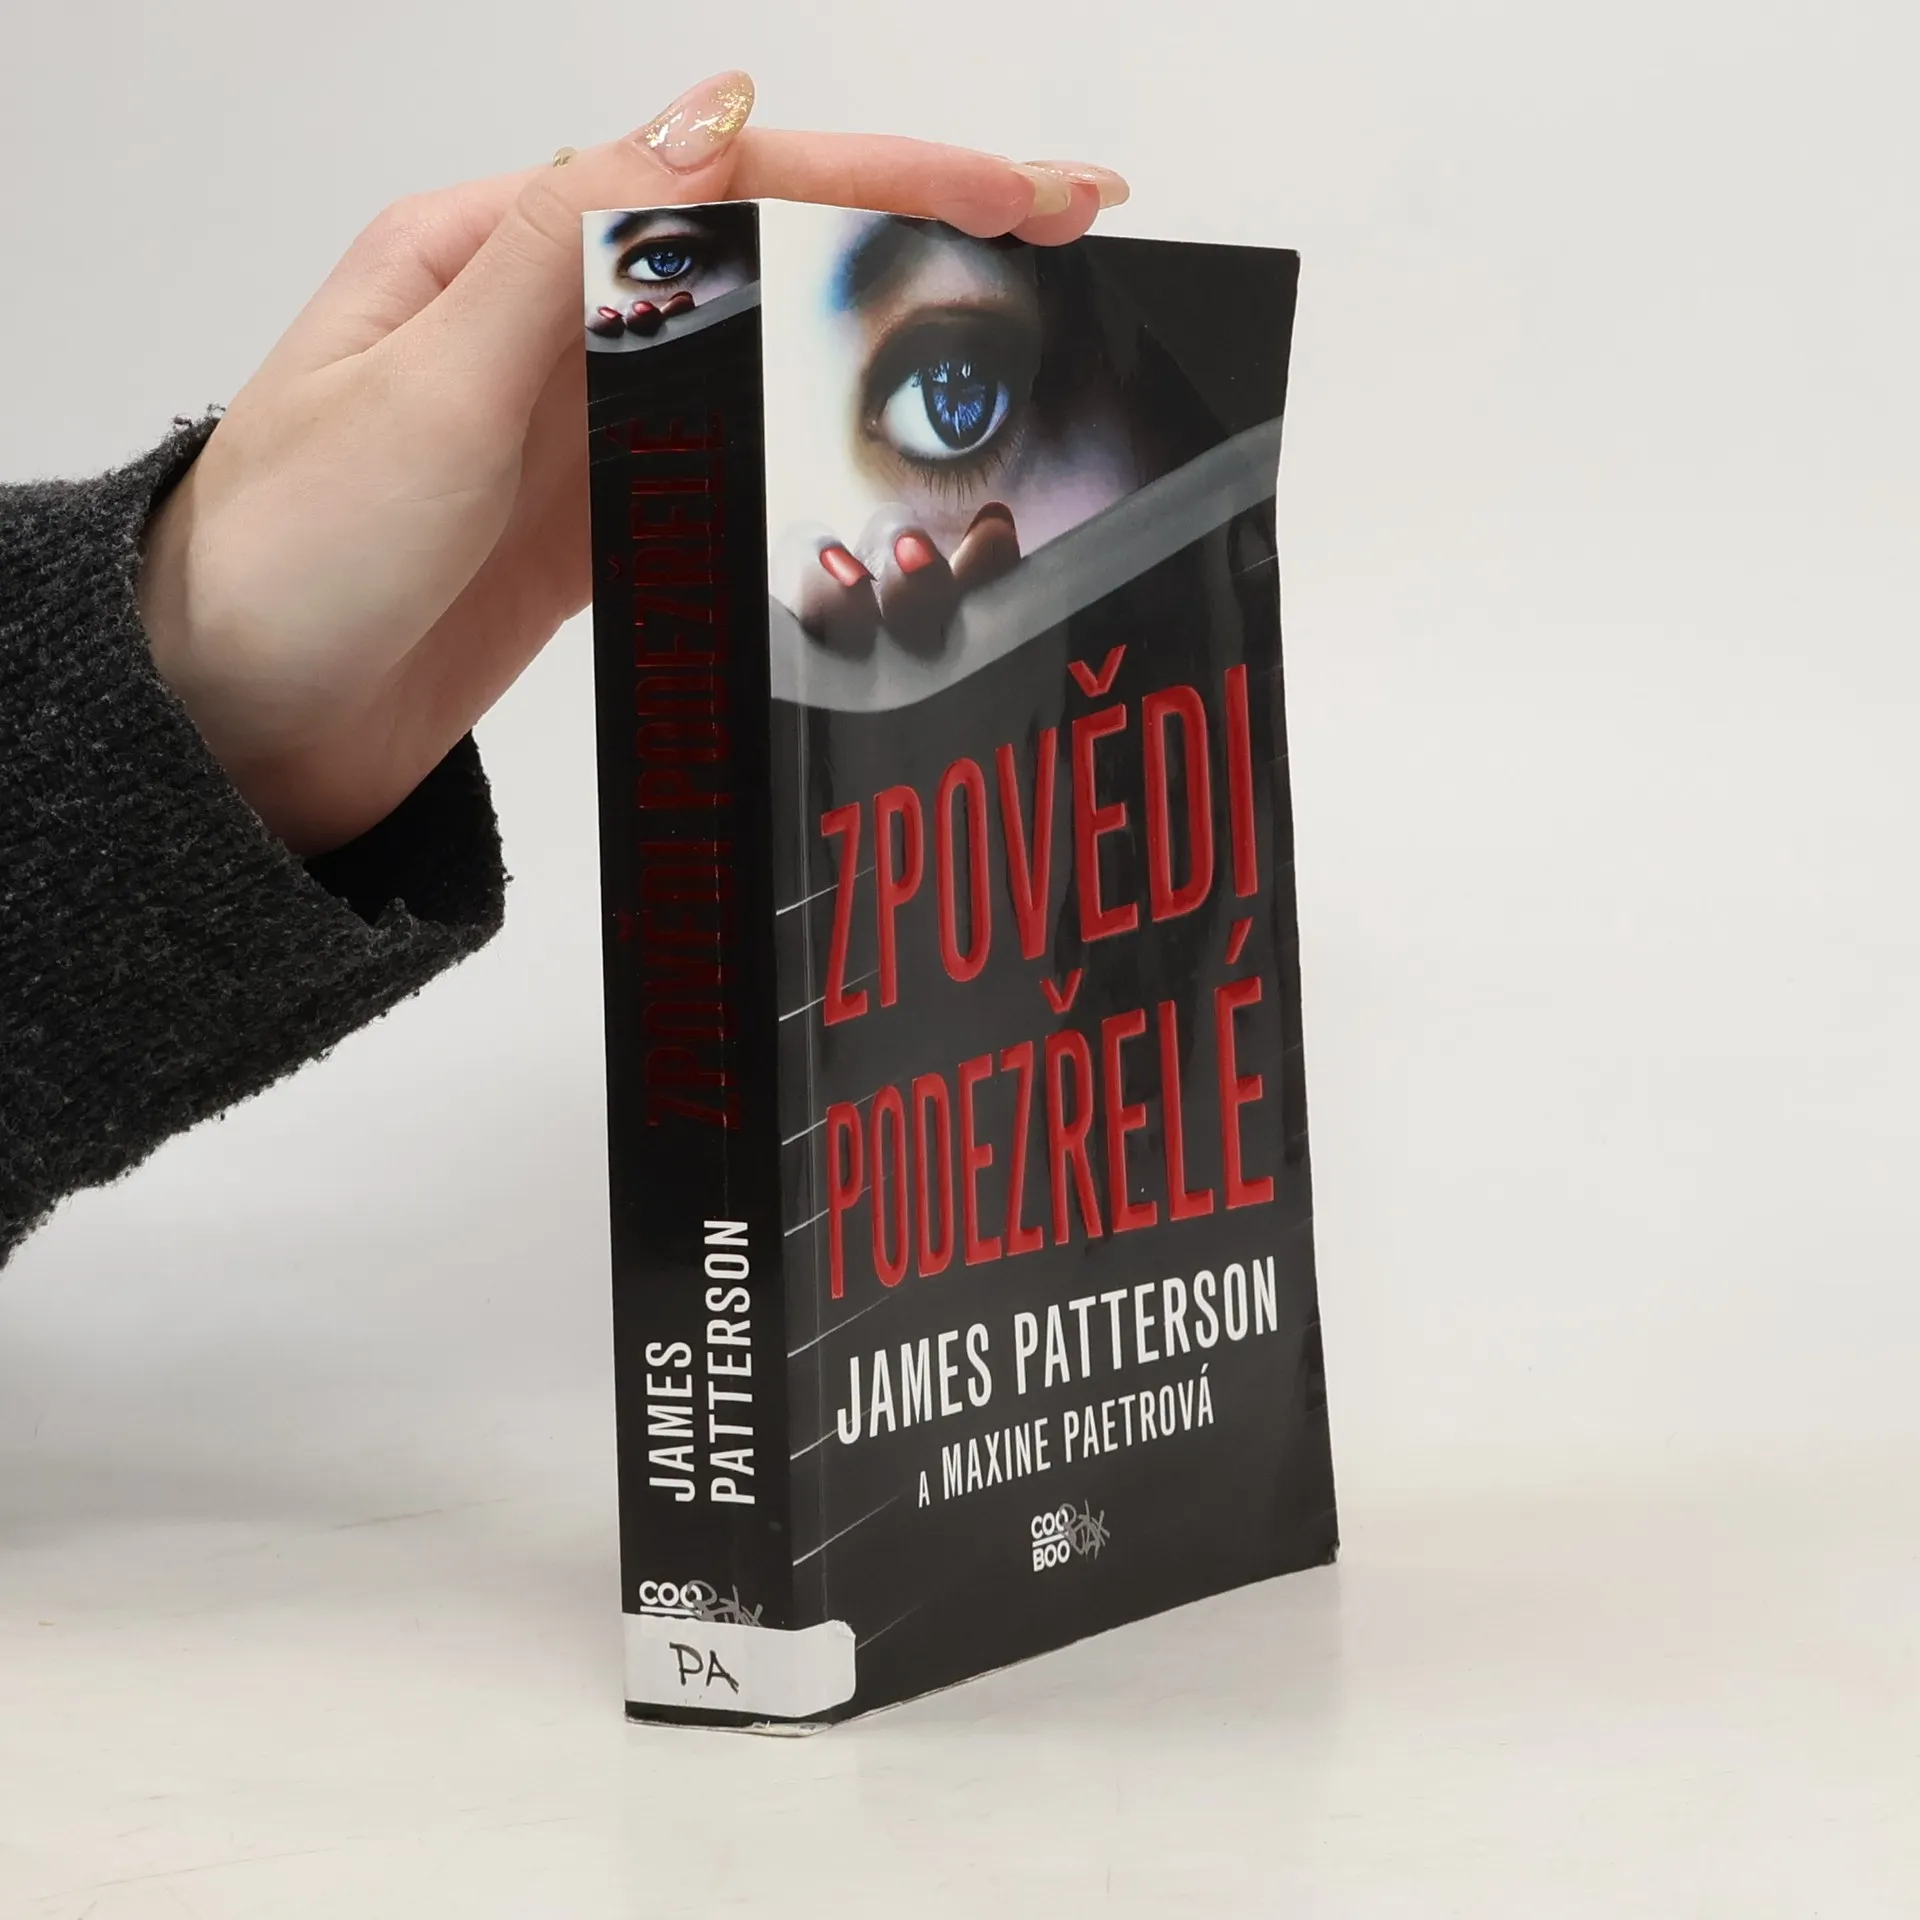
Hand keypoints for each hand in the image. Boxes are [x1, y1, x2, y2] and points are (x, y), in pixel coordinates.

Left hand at [137, 71, 1127, 854]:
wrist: (237, 732)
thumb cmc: (285, 563)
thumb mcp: (423, 388)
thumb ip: (568, 253)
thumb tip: (705, 116)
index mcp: (496, 251)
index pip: (729, 182)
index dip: (893, 174)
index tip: (1019, 188)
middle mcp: (548, 322)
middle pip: (769, 247)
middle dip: (927, 224)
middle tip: (1069, 222)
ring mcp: (583, 421)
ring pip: (766, 344)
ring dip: (892, 324)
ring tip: (1019, 313)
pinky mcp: (599, 517)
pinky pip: (733, 451)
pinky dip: (822, 435)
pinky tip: (892, 432)